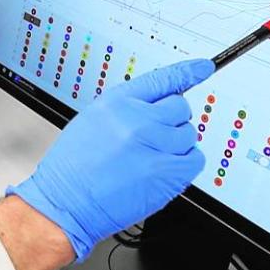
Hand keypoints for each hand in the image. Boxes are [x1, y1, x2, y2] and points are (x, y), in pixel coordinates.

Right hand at [8, 58, 213, 260]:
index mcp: (116, 103)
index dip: (188, 72)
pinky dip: (184, 164)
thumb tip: (157, 104)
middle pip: (180, 107)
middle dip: (171, 120)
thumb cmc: (73, 167)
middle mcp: (137, 120)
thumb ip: (126, 109)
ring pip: (189, 134)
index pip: (162, 79)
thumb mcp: (92, 121)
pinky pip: (194, 159)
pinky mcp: (167, 173)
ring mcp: (154, 145)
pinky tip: (161, 169)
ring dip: (176, 145)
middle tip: (152, 138)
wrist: (66, 202)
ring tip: (148, 158)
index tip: (203, 67)